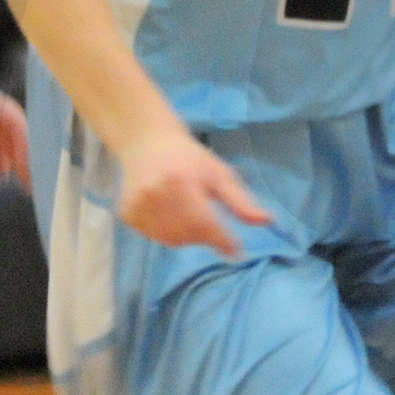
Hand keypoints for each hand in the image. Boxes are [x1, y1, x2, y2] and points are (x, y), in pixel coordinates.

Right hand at [118, 126, 270, 257]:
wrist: (147, 142)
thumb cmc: (189, 158)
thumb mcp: (218, 173)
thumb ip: (240, 201)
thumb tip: (267, 222)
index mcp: (182, 180)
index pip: (205, 223)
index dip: (222, 241)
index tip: (237, 252)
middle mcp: (156, 193)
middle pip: (189, 235)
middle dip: (204, 236)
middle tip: (208, 221)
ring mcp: (138, 204)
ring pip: (171, 240)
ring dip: (186, 236)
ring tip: (187, 213)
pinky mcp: (127, 213)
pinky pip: (153, 237)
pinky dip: (166, 233)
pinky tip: (168, 214)